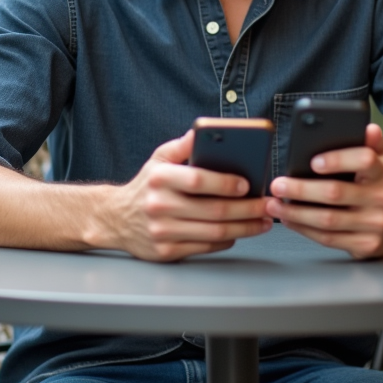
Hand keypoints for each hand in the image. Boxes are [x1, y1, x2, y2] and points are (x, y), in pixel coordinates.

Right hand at [103, 130, 271, 261]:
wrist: (114, 218)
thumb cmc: (146, 185)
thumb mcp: (159, 159)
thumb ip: (183, 145)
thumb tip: (205, 130)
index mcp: (159, 178)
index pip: (198, 180)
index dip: (226, 183)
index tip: (248, 184)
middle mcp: (159, 206)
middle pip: (214, 210)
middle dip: (247, 209)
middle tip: (267, 206)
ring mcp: (162, 231)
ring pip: (214, 232)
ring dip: (245, 228)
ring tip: (263, 221)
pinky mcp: (166, 252)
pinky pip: (206, 247)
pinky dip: (227, 240)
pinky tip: (239, 232)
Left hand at [264, 124, 382, 258]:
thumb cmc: (380, 186)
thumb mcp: (382, 162)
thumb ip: (372, 144)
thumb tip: (368, 127)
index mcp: (382, 174)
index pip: (364, 161)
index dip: (338, 160)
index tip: (313, 161)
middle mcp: (381, 199)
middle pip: (336, 193)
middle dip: (302, 189)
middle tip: (278, 184)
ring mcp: (373, 225)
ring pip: (328, 220)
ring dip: (296, 213)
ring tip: (274, 205)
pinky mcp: (364, 246)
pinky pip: (329, 239)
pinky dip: (304, 229)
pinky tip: (289, 220)